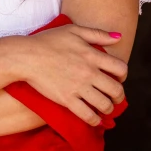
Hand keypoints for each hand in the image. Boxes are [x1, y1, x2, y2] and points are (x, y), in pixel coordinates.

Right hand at [12, 25, 127, 125]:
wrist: (26, 56)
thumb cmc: (48, 40)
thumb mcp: (73, 30)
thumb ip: (97, 34)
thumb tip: (119, 37)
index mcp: (92, 55)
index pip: (121, 68)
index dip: (123, 75)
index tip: (117, 77)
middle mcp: (88, 72)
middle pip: (116, 90)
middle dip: (119, 95)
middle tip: (114, 96)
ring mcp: (78, 87)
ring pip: (105, 105)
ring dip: (108, 108)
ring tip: (104, 106)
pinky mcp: (67, 100)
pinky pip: (88, 116)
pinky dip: (95, 120)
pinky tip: (94, 117)